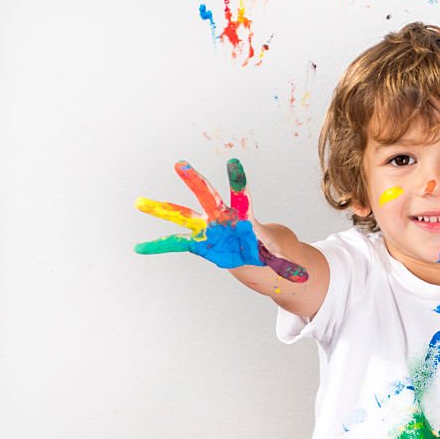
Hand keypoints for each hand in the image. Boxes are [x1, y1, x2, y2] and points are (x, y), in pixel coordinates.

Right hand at [134, 159, 308, 281]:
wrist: (264, 258)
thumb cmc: (275, 253)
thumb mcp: (283, 259)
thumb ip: (284, 264)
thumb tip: (300, 275)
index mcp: (245, 218)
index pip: (242, 197)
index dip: (238, 182)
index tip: (233, 163)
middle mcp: (224, 219)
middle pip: (208, 197)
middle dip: (195, 181)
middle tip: (179, 164)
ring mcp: (209, 231)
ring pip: (184, 217)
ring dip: (162, 209)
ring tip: (139, 202)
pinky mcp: (202, 246)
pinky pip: (177, 245)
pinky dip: (159, 246)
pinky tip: (140, 247)